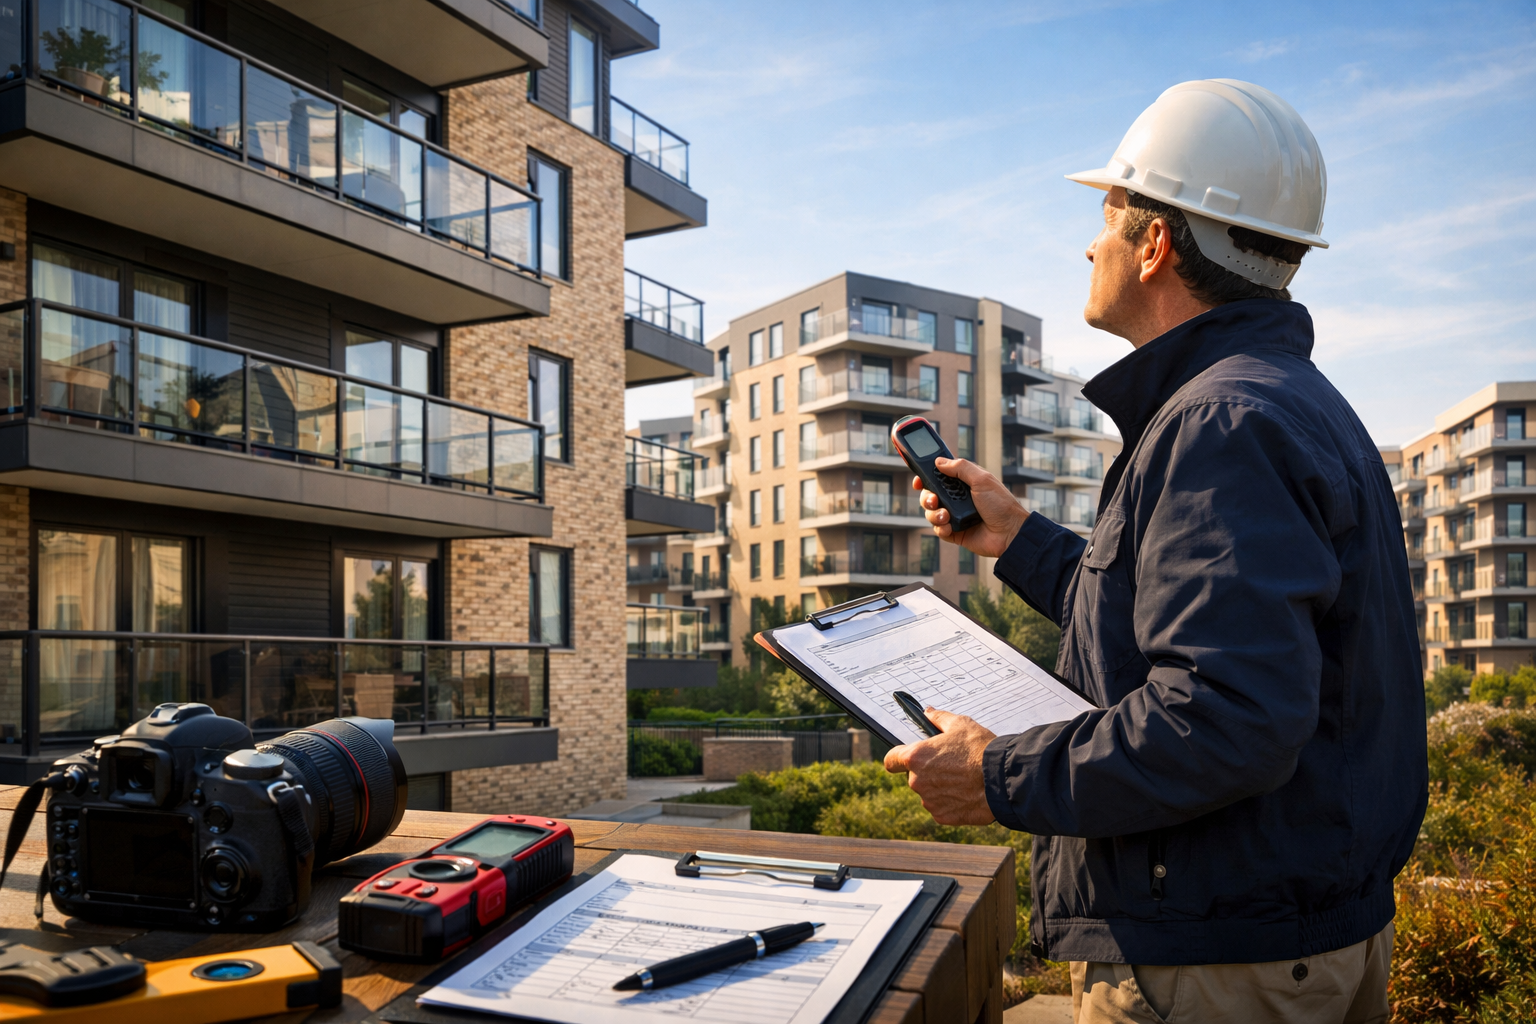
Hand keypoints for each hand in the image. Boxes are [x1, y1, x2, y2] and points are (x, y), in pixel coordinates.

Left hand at [883, 708, 996, 825]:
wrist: (1002, 779)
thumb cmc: (980, 749)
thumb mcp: (960, 725)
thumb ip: (939, 719)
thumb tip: (928, 712)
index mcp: (915, 757)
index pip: (891, 760)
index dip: (898, 758)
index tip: (906, 758)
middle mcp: (917, 781)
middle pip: (914, 776)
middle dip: (927, 772)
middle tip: (950, 765)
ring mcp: (929, 801)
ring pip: (928, 793)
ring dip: (939, 788)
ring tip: (962, 779)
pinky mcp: (942, 816)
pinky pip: (941, 807)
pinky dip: (950, 802)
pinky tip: (966, 793)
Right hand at [913, 458, 1028, 557]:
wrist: (1010, 533)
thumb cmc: (1000, 504)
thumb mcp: (982, 479)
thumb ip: (960, 468)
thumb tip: (938, 461)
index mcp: (963, 484)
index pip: (938, 478)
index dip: (926, 478)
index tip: (919, 480)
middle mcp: (957, 499)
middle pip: (930, 495)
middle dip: (927, 497)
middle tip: (934, 500)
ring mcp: (955, 516)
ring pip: (931, 513)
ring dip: (934, 514)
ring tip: (946, 516)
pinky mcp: (955, 532)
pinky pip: (938, 529)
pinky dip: (940, 528)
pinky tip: (950, 527)